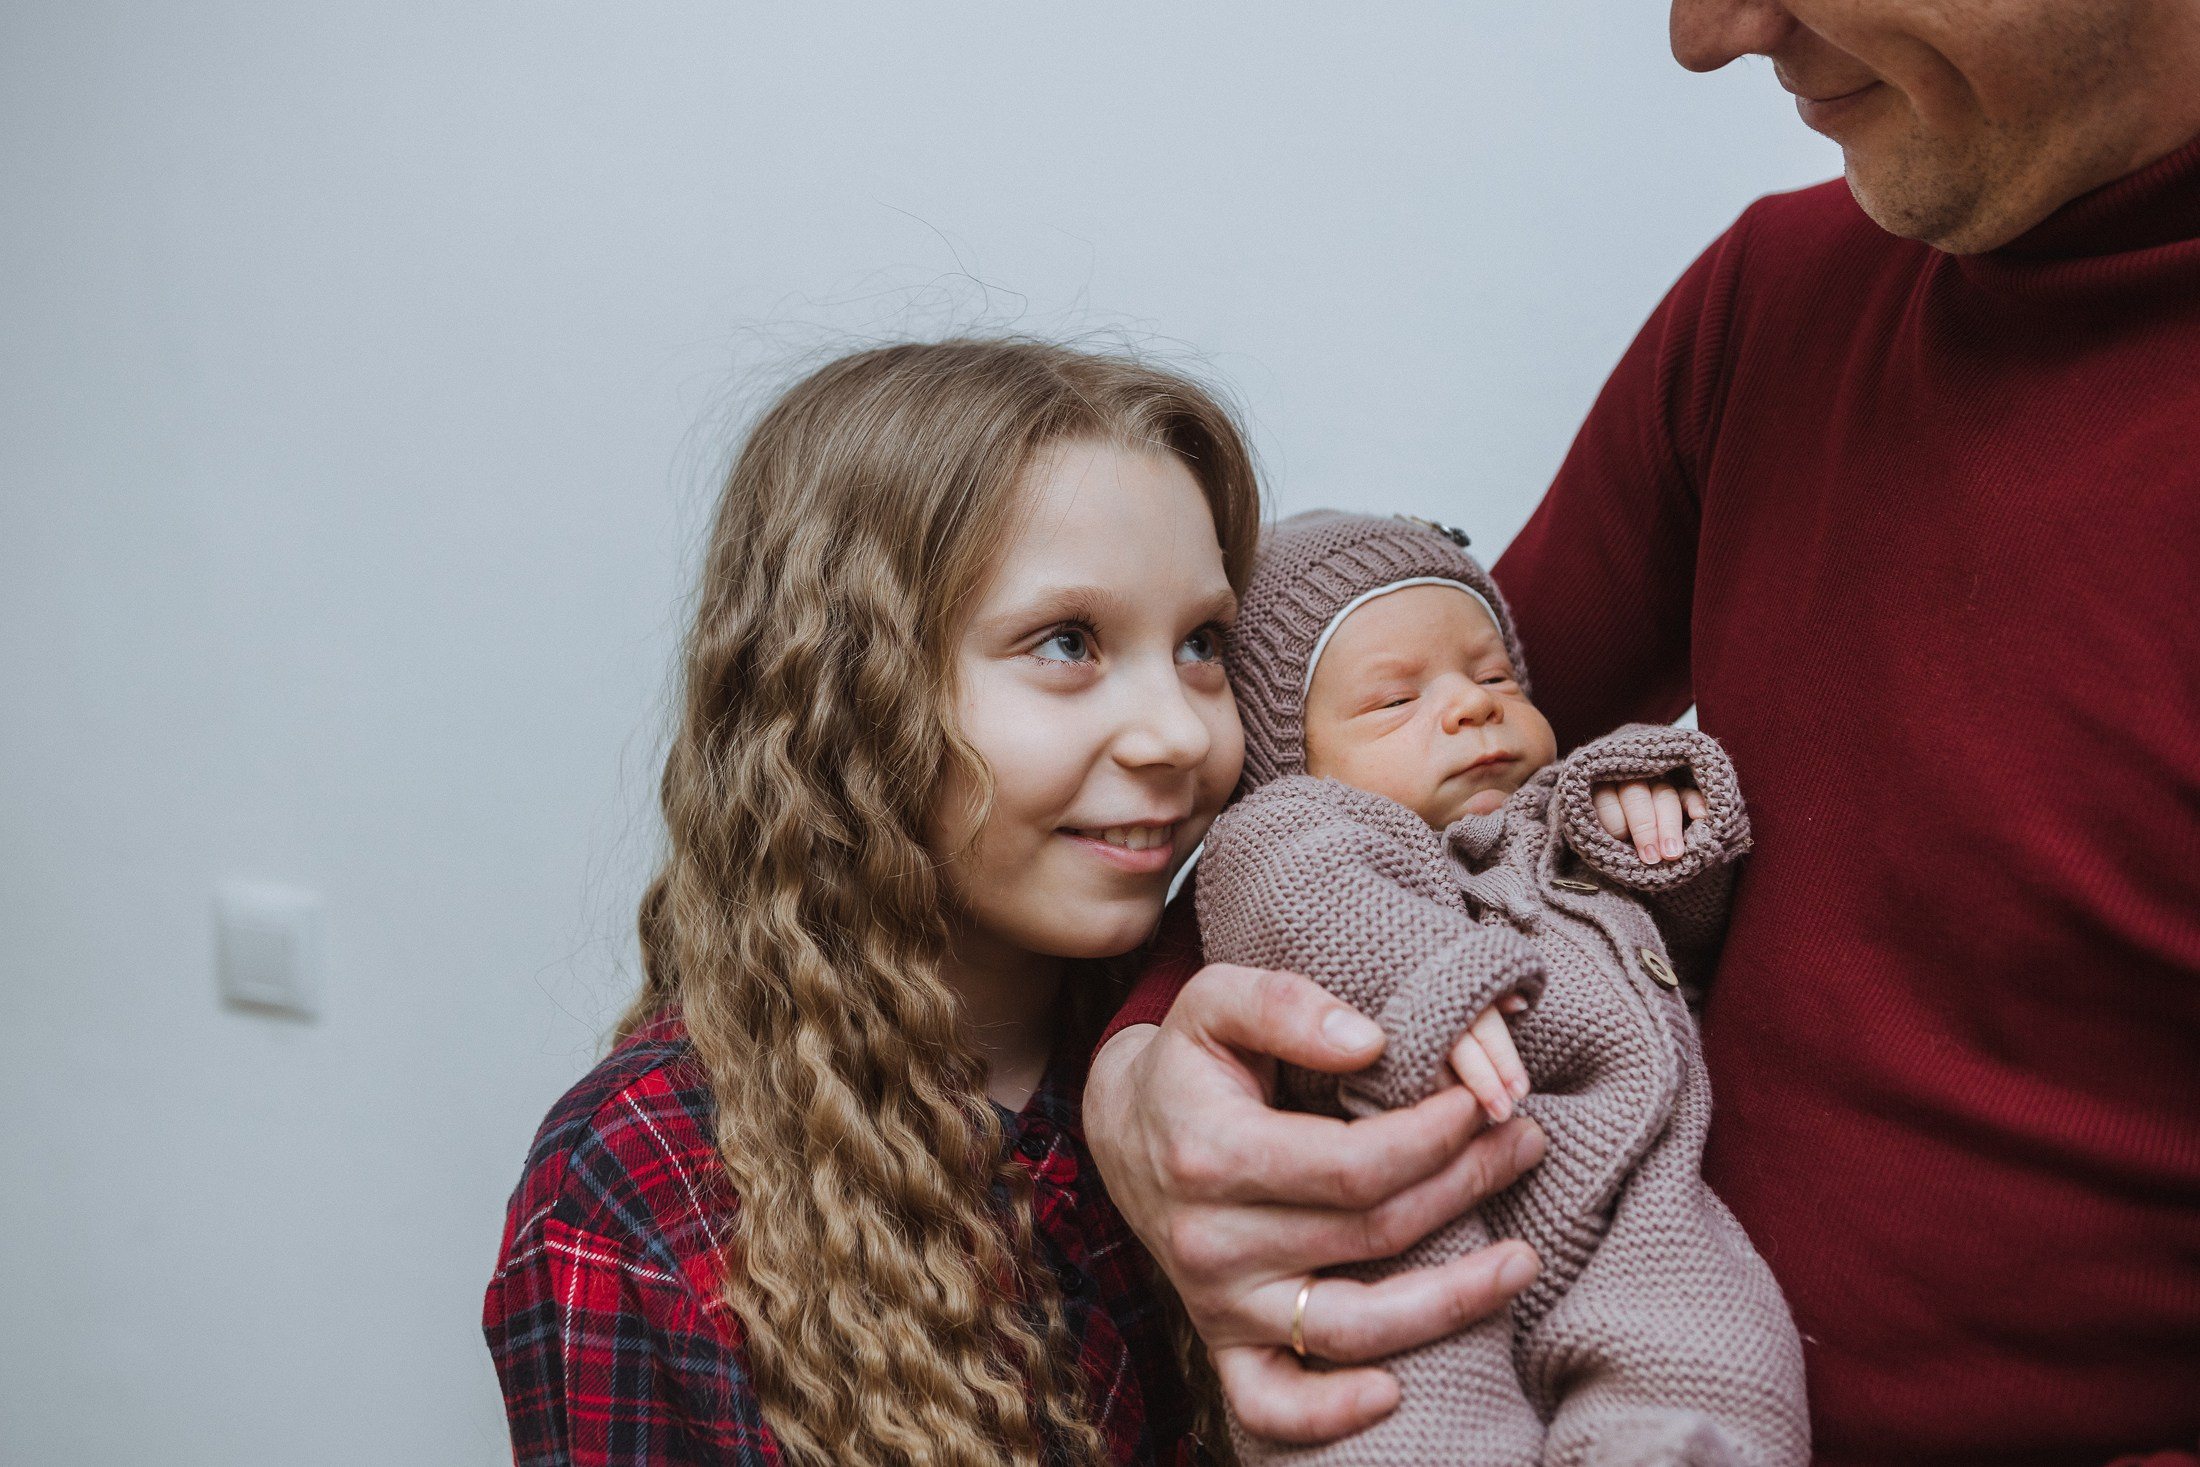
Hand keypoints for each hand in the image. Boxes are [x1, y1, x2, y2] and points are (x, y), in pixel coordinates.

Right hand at [1085, 964, 1545, 1445]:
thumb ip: (1286, 1003)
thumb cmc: (1191, 1060)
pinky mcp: (1222, 1341)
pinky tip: (1398, 1389)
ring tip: (1523, 1261)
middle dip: (1464, 1187)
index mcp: (1210, 1155)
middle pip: (1370, 1235)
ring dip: (1450, 1302)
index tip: (1476, 1103)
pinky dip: (1330, 1412)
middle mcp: (1209, 1241)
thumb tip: (1371, 1042)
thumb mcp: (1216, 1000)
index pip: (1351, 1166)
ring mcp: (1216, 1301)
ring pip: (1349, 1327)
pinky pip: (1271, 1405)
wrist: (1125, 1127)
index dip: (1431, 1139)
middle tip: (1522, 1144)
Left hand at [1592, 776, 1708, 863]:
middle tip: (1651, 858)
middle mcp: (1629, 779)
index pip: (1605, 798)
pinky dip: (1696, 804)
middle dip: (1644, 828)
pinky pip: (1691, 794)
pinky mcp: (1683, 790)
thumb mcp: (1597, 838)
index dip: (1614, 822)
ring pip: (1664, 796)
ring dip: (1668, 825)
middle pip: (1636, 796)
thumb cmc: (1606, 841)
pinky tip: (1700, 817)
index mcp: (1598, 788)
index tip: (1620, 841)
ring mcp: (1658, 782)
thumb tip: (1611, 853)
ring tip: (1672, 854)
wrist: (1631, 843)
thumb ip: (1603, 839)